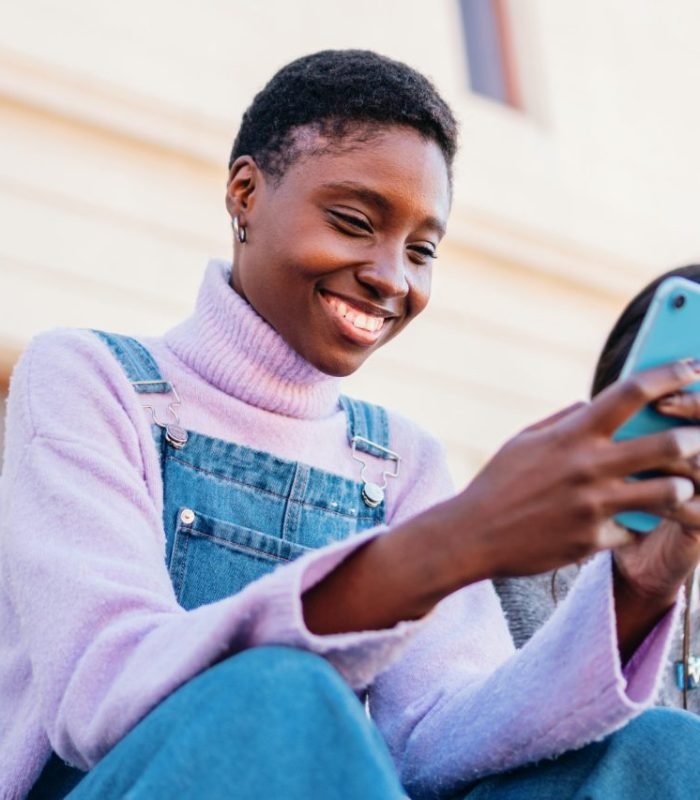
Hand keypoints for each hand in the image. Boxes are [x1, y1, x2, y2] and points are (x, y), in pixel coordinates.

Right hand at [435, 359, 699, 584]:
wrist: (474, 535)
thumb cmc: (497, 483)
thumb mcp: (524, 440)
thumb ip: (562, 420)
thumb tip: (590, 403)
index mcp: (571, 435)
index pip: (630, 393)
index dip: (668, 375)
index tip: (692, 367)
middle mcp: (588, 467)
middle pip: (666, 445)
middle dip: (694, 439)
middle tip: (699, 438)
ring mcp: (594, 506)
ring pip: (668, 492)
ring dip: (681, 487)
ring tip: (680, 486)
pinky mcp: (594, 539)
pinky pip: (632, 529)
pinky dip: (631, 525)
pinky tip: (618, 524)